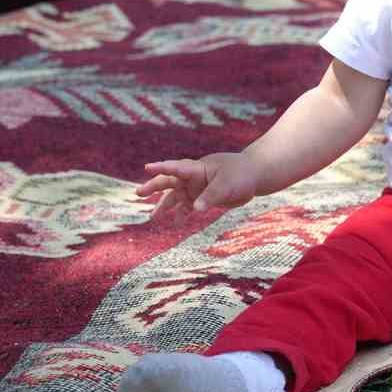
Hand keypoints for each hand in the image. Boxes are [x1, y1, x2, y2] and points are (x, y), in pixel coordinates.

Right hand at [136, 152, 258, 214]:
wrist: (253, 176)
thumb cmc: (241, 175)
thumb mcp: (227, 185)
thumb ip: (211, 196)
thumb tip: (195, 210)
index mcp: (197, 169)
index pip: (176, 167)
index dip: (162, 167)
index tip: (147, 167)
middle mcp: (193, 178)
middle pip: (169, 181)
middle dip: (153, 187)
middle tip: (138, 193)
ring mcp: (196, 188)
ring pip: (175, 197)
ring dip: (164, 206)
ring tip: (153, 218)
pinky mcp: (202, 199)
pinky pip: (187, 207)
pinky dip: (181, 214)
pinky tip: (176, 224)